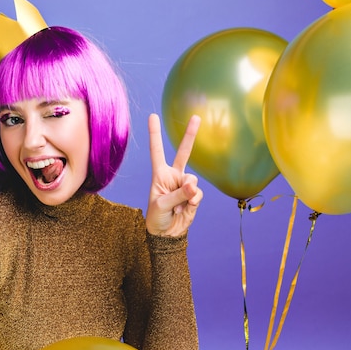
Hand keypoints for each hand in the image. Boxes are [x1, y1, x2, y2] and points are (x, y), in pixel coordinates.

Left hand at [145, 113, 202, 236]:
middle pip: (183, 152)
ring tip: (179, 205)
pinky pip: (198, 193)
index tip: (152, 116)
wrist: (167, 233)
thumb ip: (178, 194)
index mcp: (159, 174)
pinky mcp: (194, 194)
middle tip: (196, 117)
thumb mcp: (162, 205)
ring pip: (193, 180)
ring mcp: (185, 184)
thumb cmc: (157, 217)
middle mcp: (173, 176)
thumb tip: (193, 186)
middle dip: (190, 135)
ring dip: (187, 193)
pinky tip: (185, 209)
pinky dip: (193, 202)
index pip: (157, 151)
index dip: (154, 134)